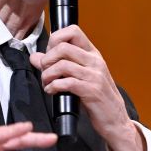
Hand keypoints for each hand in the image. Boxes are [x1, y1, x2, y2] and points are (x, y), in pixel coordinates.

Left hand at [28, 25, 144, 150]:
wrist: (115, 119)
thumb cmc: (96, 98)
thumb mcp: (78, 77)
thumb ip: (57, 65)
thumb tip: (35, 57)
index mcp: (92, 54)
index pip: (73, 31)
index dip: (55, 39)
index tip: (50, 54)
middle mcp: (94, 61)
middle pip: (63, 46)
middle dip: (47, 60)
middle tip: (44, 72)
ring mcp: (94, 75)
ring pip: (62, 64)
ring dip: (47, 75)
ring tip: (47, 83)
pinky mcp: (91, 90)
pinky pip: (66, 82)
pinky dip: (53, 86)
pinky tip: (52, 91)